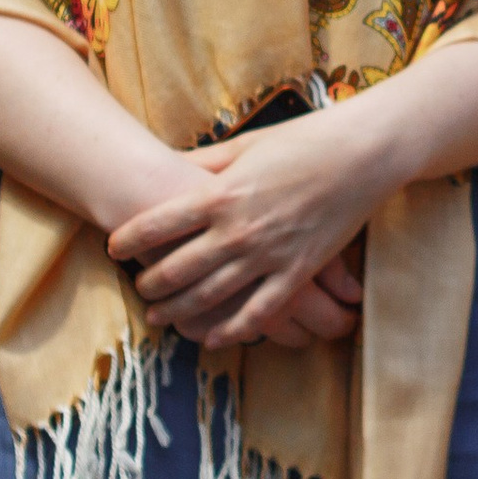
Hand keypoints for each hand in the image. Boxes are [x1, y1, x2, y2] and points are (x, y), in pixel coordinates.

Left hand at [106, 107, 386, 347]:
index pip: (159, 224)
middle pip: (177, 267)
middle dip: (151, 282)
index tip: (115, 248)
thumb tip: (171, 165)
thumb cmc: (303, 140)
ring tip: (159, 317)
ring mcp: (268, 255)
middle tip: (139, 288)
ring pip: (210, 296)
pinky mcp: (297, 272)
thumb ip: (206, 162)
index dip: (131, 240)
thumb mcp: (246, 145)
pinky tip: (214, 338)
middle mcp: (237, 230)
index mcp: (220, 194)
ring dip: (179, 310)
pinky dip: (232, 329)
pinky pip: (259, 311)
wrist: (361, 154)